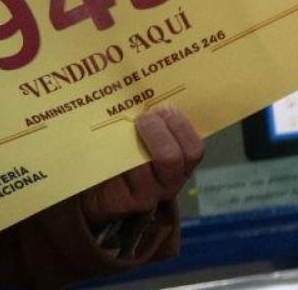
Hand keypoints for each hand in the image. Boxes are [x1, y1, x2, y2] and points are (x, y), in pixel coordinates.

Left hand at [79, 105, 203, 226]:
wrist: (103, 195)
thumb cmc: (132, 160)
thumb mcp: (153, 145)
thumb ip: (161, 127)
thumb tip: (156, 94)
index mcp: (182, 168)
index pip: (193, 150)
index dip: (180, 126)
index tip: (164, 109)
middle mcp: (168, 185)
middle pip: (170, 158)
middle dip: (156, 131)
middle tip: (142, 118)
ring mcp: (144, 197)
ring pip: (140, 166)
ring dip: (129, 141)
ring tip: (120, 126)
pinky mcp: (119, 202)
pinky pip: (116, 174)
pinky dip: (111, 156)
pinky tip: (106, 144)